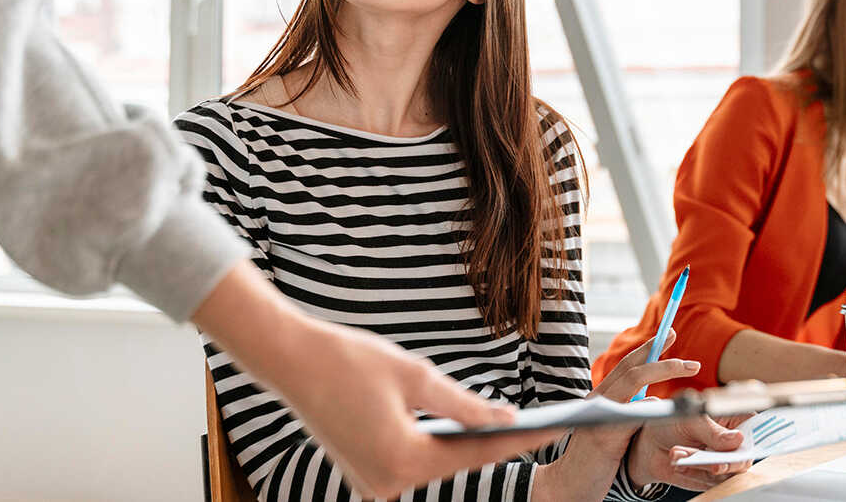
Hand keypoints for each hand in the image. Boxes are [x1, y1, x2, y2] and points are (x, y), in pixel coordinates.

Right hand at [193, 261, 562, 499]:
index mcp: (401, 462)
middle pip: (456, 464)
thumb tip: (504, 417)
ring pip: (434, 465)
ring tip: (512, 427)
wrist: (288, 359)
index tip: (556, 427)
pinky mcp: (362, 473)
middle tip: (545, 425)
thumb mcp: (416, 376)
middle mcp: (386, 485)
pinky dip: (436, 445)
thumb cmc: (348, 360)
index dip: (519, 439)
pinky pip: (411, 462)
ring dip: (466, 446)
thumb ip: (464, 404)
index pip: (476, 452)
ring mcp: (371, 484)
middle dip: (497, 444)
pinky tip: (464, 430)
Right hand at [584, 329, 700, 458]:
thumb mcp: (613, 432)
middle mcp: (597, 400)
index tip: (668, 335)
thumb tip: (652, 399)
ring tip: (687, 366)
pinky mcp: (604, 435)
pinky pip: (631, 413)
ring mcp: (599, 415)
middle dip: (657, 350)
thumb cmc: (593, 462)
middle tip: (676, 335)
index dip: (647, 349)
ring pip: (632, 381)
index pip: (625, 367)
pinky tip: (665, 403)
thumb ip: (629, 413)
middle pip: (629, 366)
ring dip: (662, 369)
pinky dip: (650, 404)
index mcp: (600, 398)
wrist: (568, 486)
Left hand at [627, 413, 752, 489]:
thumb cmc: (672, 423)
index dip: (751, 441)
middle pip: (743, 459)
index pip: (754, 431)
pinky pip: (708, 483)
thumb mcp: (690, 420)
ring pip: (724, 473)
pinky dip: (691, 472)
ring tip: (677, 452)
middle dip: (725, 462)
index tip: (740, 447)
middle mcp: (733, 444)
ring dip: (699, 464)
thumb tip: (738, 439)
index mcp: (734, 420)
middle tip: (713, 464)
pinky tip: (676, 460)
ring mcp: (723, 462)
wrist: (648, 442)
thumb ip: (713, 431)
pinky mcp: (710, 478)